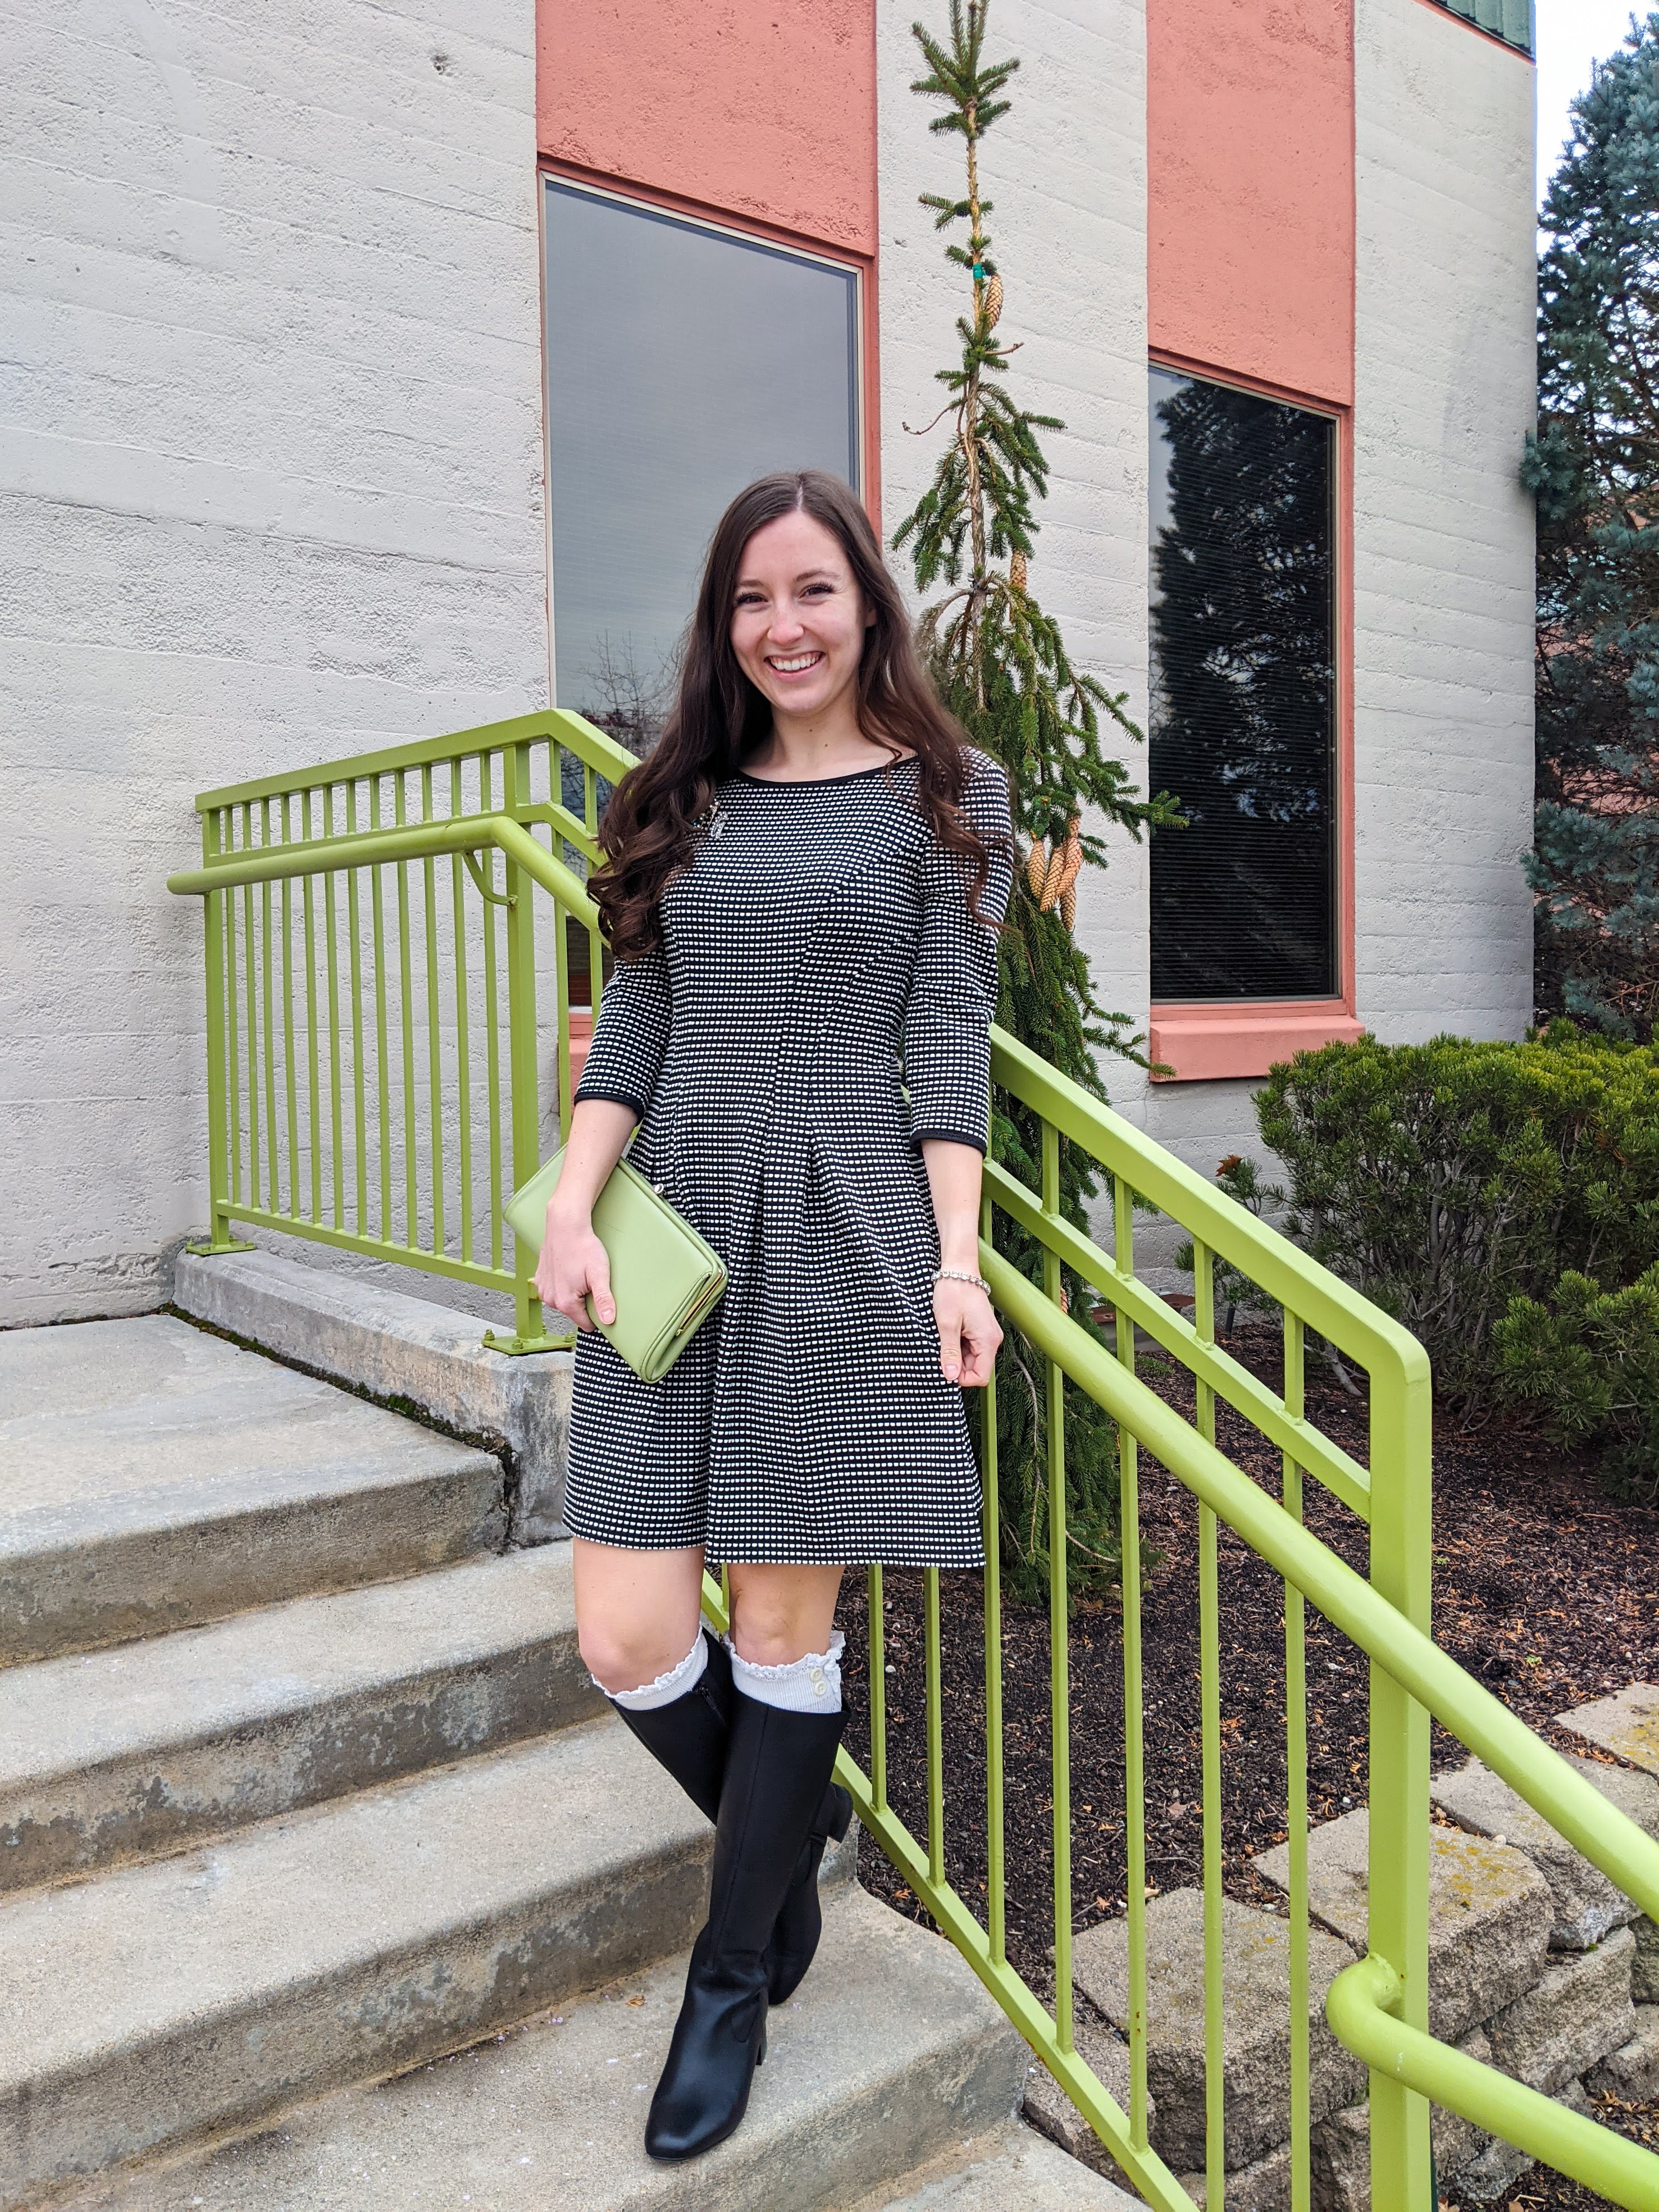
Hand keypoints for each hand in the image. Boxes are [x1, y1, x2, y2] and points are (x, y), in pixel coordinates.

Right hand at [531, 1201, 615, 1332]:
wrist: (565, 1225)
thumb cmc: (583, 1246)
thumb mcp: (599, 1274)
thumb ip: (604, 1300)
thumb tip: (608, 1320)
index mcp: (565, 1303)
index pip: (587, 1324)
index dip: (598, 1314)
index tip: (601, 1299)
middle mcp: (550, 1299)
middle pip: (576, 1312)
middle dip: (585, 1301)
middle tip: (591, 1281)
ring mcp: (543, 1289)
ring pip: (565, 1301)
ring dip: (574, 1292)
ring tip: (580, 1273)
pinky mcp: (540, 1279)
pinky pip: (556, 1289)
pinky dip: (563, 1283)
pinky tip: (570, 1270)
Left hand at [934, 1277, 1001, 1386]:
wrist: (959, 1268)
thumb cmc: (953, 1291)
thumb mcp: (946, 1324)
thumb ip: (949, 1352)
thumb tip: (950, 1377)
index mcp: (988, 1341)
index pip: (980, 1377)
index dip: (961, 1378)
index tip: (943, 1367)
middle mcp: (992, 1340)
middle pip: (975, 1369)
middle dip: (956, 1365)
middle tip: (939, 1349)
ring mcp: (987, 1335)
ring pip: (971, 1359)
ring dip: (955, 1355)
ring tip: (943, 1337)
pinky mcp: (980, 1330)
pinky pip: (970, 1348)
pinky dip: (957, 1346)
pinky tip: (947, 1333)